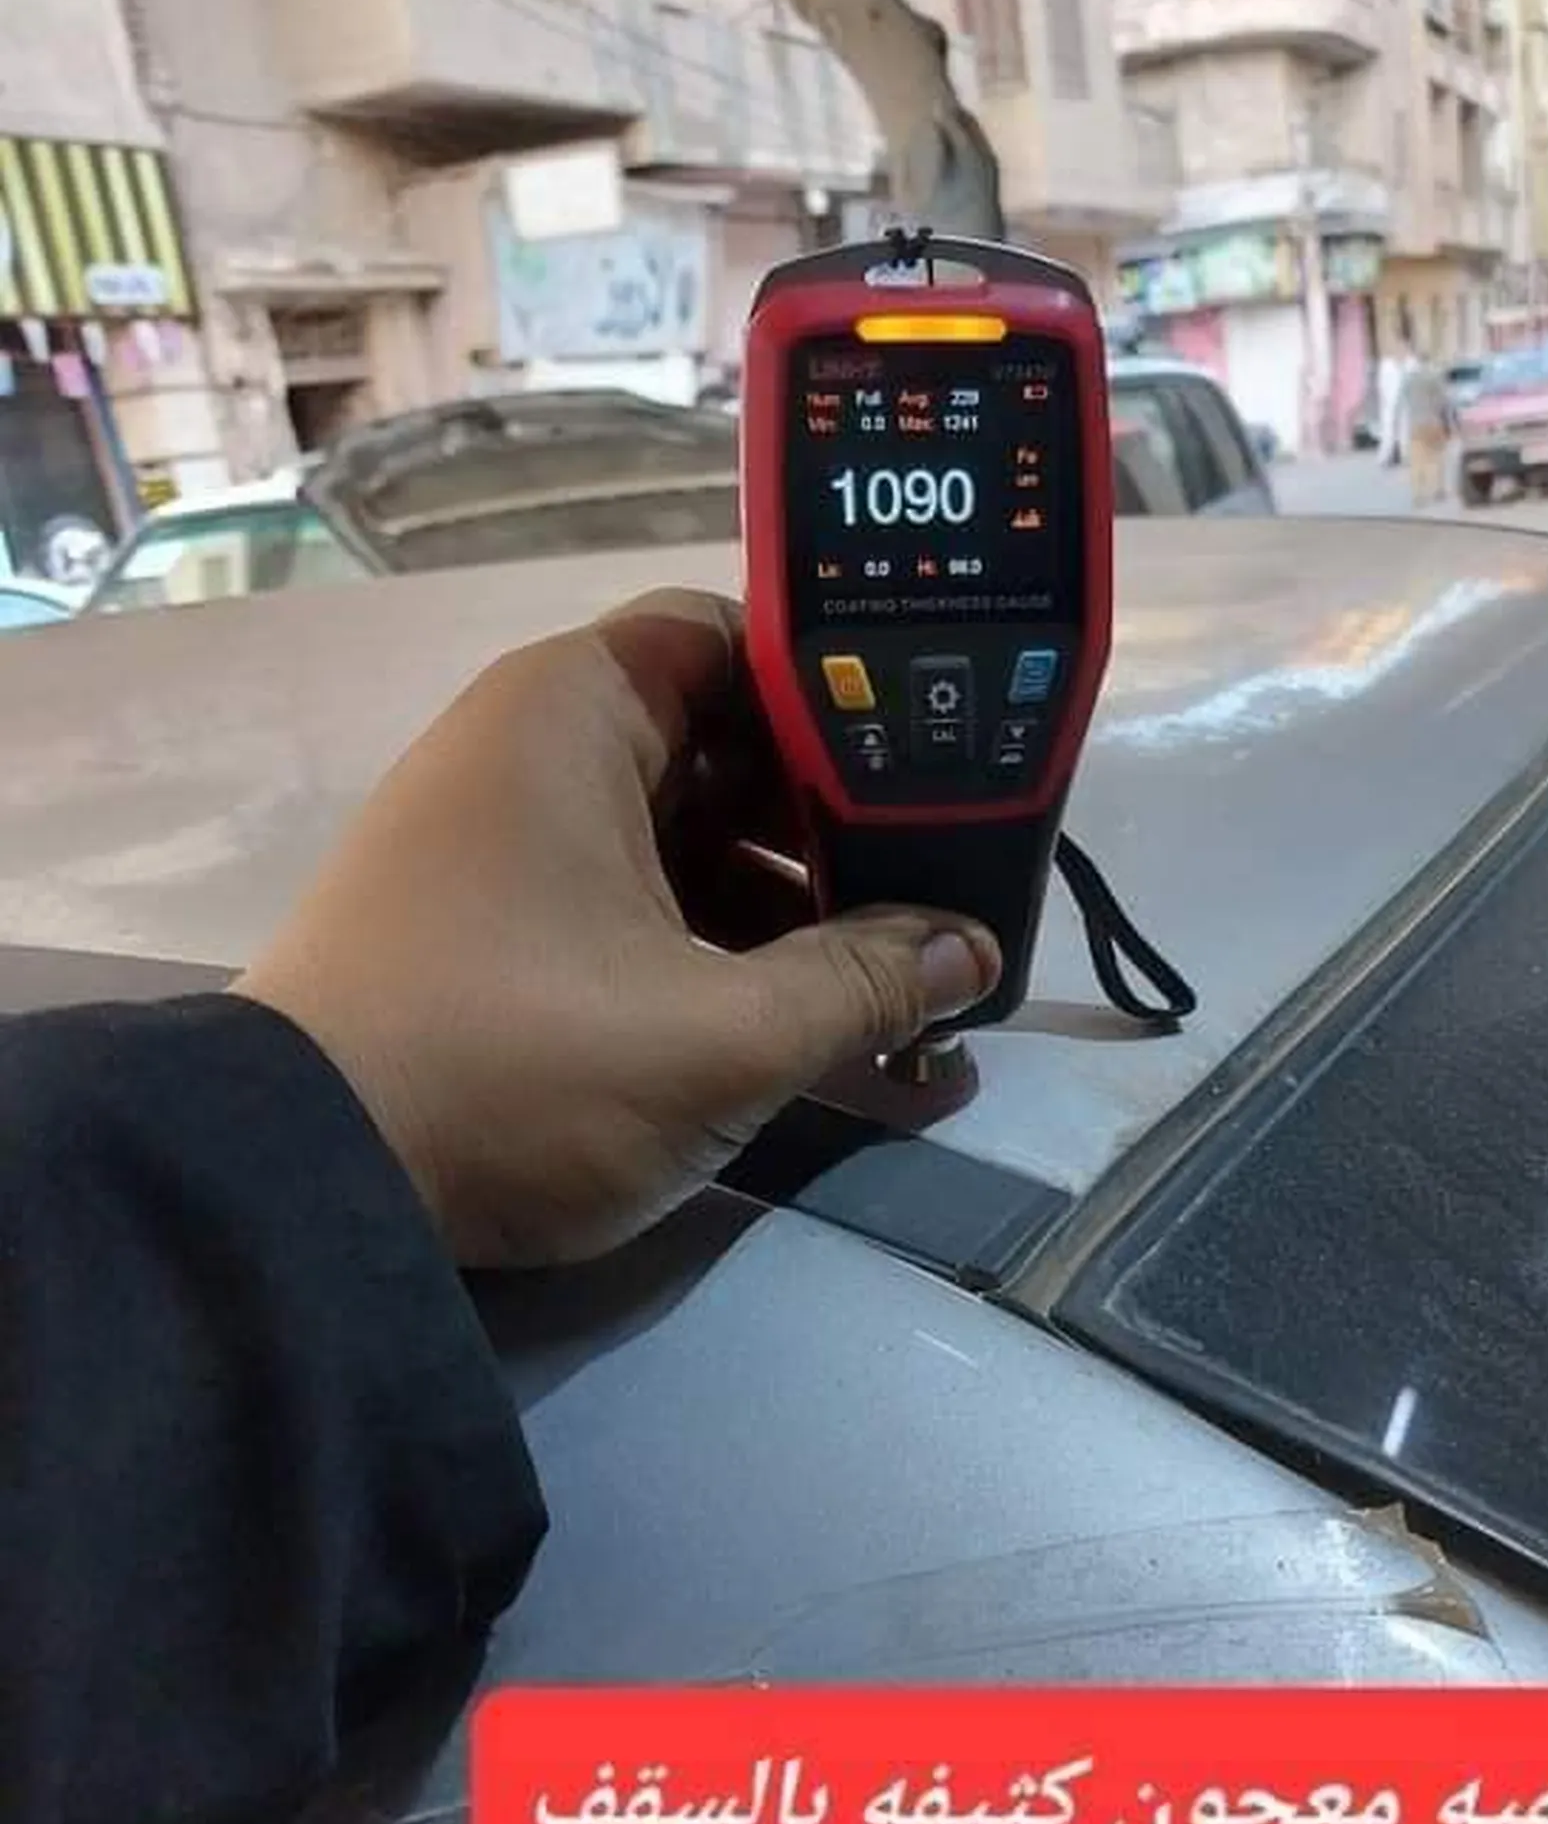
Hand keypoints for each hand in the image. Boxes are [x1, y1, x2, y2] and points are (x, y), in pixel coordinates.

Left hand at [233, 588, 1000, 1268]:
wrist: (301, 1184)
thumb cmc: (517, 1068)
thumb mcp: (718, 1035)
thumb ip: (862, 986)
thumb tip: (969, 954)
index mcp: (572, 714)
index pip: (737, 639)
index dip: (846, 693)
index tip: (943, 763)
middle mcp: (531, 750)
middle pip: (722, 744)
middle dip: (837, 821)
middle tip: (944, 884)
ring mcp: (504, 843)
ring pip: (683, 836)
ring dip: (788, 904)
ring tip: (897, 978)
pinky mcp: (491, 928)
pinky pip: (633, 901)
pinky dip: (716, 945)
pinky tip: (803, 1020)